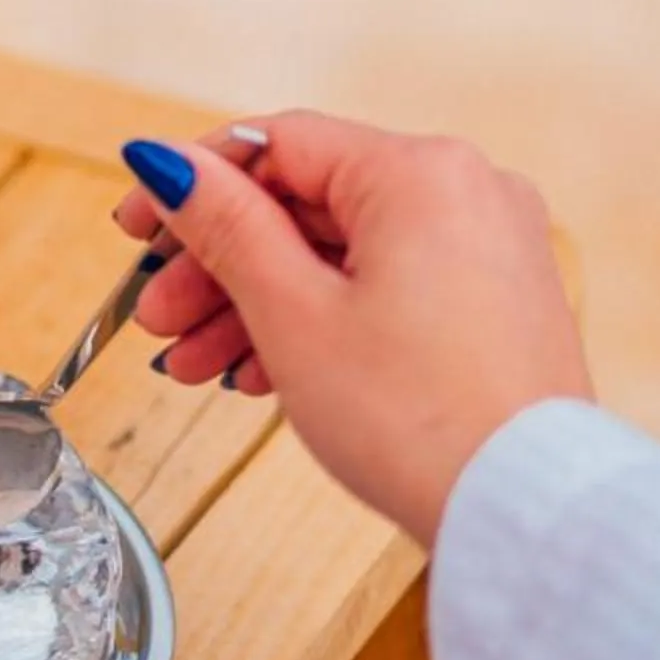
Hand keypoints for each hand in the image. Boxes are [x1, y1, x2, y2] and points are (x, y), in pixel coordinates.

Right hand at [115, 112, 592, 542]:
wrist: (522, 515)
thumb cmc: (420, 421)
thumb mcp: (292, 313)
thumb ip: (225, 225)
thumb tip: (170, 163)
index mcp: (420, 172)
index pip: (277, 144)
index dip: (192, 184)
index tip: (137, 226)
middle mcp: (465, 192)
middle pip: (306, 204)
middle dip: (220, 265)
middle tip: (160, 316)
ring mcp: (486, 248)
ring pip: (341, 253)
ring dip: (259, 302)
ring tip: (197, 364)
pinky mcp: (492, 302)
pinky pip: (384, 286)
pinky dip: (321, 320)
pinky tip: (261, 371)